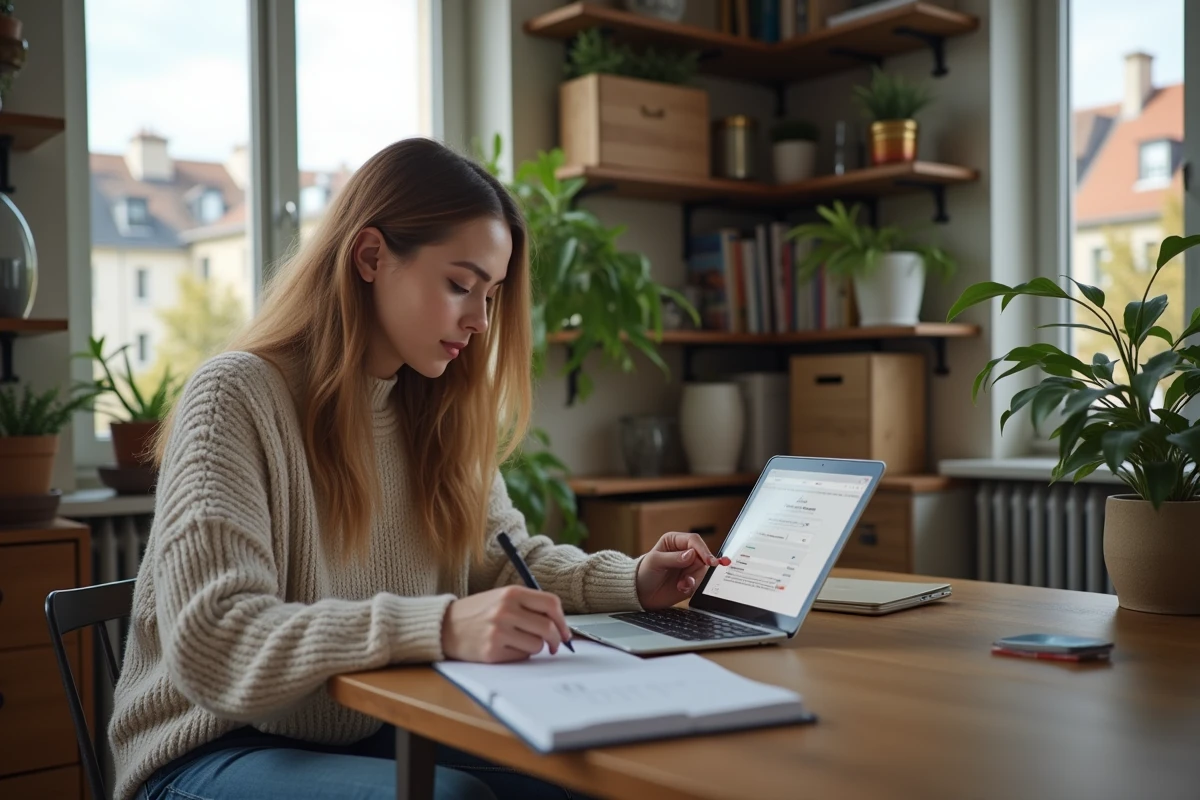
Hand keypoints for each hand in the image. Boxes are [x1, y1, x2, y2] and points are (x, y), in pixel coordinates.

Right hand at [441, 586, 571, 662]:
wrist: (445, 626)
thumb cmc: (478, 612)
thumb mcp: (501, 597)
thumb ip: (528, 605)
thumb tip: (559, 625)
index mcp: (511, 593)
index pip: (551, 604)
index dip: (563, 620)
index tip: (565, 631)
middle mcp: (505, 610)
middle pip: (548, 628)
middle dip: (556, 640)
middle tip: (555, 645)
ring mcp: (498, 631)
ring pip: (537, 645)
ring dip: (535, 648)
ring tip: (520, 642)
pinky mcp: (492, 652)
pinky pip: (521, 657)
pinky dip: (520, 655)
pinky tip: (506, 648)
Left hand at [635, 532, 731, 609]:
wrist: (640, 593)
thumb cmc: (644, 572)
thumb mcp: (655, 562)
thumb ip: (673, 558)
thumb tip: (691, 554)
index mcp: (675, 541)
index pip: (694, 541)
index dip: (703, 550)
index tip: (708, 561)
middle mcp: (685, 552)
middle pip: (703, 556)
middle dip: (700, 568)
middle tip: (691, 578)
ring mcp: (689, 567)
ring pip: (704, 570)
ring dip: (695, 579)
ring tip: (681, 584)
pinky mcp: (691, 580)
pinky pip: (701, 582)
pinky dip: (693, 587)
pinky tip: (681, 588)